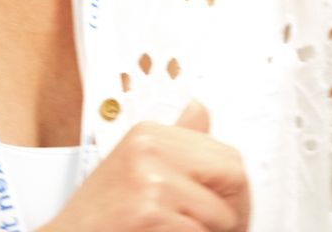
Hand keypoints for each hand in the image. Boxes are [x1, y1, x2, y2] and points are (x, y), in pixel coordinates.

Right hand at [39, 100, 250, 230]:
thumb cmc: (97, 216)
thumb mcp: (134, 166)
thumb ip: (174, 141)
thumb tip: (199, 111)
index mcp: (150, 133)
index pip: (225, 153)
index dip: (234, 188)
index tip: (230, 206)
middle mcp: (150, 149)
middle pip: (232, 175)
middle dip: (234, 210)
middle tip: (224, 230)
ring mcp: (150, 180)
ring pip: (222, 215)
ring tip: (179, 231)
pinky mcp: (149, 212)